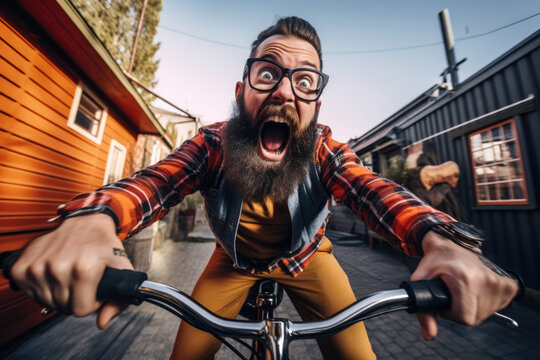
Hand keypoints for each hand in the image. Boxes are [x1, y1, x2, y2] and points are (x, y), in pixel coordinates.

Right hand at [10, 213, 133, 328]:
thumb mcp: (121, 267)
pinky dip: (42, 287)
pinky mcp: (22, 266)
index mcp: (83, 270)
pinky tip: (53, 273)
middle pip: (64, 307)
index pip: (81, 310)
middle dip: (76, 298)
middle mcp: (58, 267)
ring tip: (69, 275)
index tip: (94, 288)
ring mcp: (38, 266)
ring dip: (59, 293)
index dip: (91, 302)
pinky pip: (30, 293)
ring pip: (47, 302)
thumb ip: (119, 299)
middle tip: (82, 280)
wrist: (84, 221)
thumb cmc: (103, 244)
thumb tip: (103, 322)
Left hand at [411, 231, 517, 339]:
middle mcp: (486, 280)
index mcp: (465, 279)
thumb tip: (429, 335)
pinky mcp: (508, 285)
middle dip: (460, 311)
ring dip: (473, 307)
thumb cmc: (435, 260)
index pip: (464, 317)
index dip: (450, 312)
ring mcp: (499, 282)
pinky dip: (487, 303)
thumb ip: (423, 310)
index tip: (445, 298)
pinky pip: (498, 306)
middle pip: (475, 317)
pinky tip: (478, 290)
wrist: (450, 243)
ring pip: (485, 314)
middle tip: (453, 293)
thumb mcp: (421, 280)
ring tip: (464, 290)